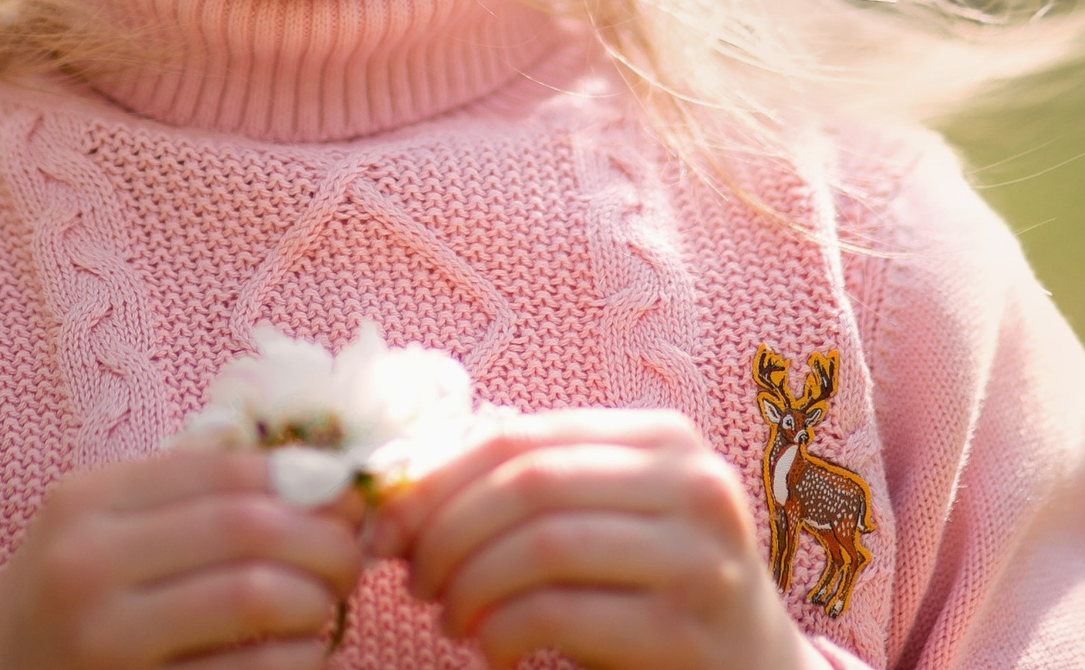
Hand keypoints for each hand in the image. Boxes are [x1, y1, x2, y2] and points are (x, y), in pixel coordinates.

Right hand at [0, 448, 363, 669]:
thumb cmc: (57, 616)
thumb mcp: (92, 536)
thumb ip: (179, 498)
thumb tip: (313, 472)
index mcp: (86, 501)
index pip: (228, 468)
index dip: (309, 481)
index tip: (348, 500)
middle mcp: (87, 560)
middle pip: (248, 525)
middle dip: (325, 540)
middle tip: (352, 559)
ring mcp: (104, 636)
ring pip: (254, 594)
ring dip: (316, 600)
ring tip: (327, 607)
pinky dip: (297, 659)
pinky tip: (304, 654)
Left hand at [373, 409, 820, 669]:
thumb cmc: (654, 588)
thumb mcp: (608, 518)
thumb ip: (535, 487)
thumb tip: (402, 487)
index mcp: (665, 438)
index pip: (522, 435)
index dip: (438, 478)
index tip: (386, 524)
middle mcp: (692, 484)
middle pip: (529, 483)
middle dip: (447, 533)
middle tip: (413, 578)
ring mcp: (698, 557)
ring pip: (541, 545)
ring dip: (470, 585)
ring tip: (450, 616)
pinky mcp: (685, 629)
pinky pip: (560, 613)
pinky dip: (503, 630)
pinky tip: (494, 649)